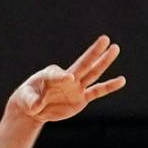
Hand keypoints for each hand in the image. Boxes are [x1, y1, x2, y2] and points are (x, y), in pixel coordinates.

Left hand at [8, 34, 125, 123]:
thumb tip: (36, 106)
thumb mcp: (26, 99)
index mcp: (50, 74)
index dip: (62, 77)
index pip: (57, 75)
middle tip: (105, 39)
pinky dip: (109, 87)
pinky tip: (122, 80)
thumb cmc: (28, 98)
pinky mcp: (81, 98)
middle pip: (83, 64)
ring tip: (115, 48)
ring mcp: (76, 87)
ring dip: (104, 61)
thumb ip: (32, 101)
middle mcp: (67, 78)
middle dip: (93, 52)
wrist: (34, 108)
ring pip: (93, 73)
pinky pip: (97, 92)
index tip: (69, 78)